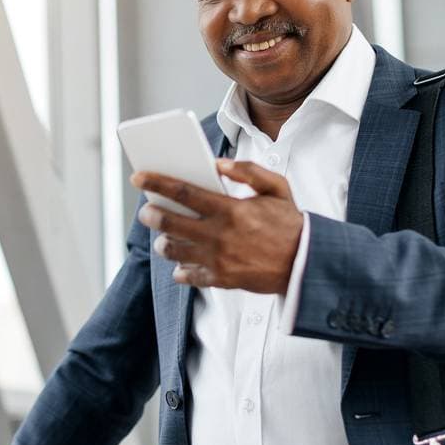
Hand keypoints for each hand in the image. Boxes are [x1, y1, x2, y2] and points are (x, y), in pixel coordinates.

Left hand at [132, 159, 302, 292]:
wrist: (306, 264)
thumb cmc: (290, 224)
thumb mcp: (277, 188)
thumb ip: (249, 171)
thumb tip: (218, 164)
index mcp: (231, 210)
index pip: (183, 192)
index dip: (156, 183)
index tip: (138, 177)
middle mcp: (220, 236)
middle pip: (170, 223)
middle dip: (151, 214)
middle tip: (146, 210)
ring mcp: (218, 260)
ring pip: (173, 251)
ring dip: (163, 242)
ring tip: (164, 235)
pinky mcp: (221, 280)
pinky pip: (188, 275)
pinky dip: (180, 268)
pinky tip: (181, 260)